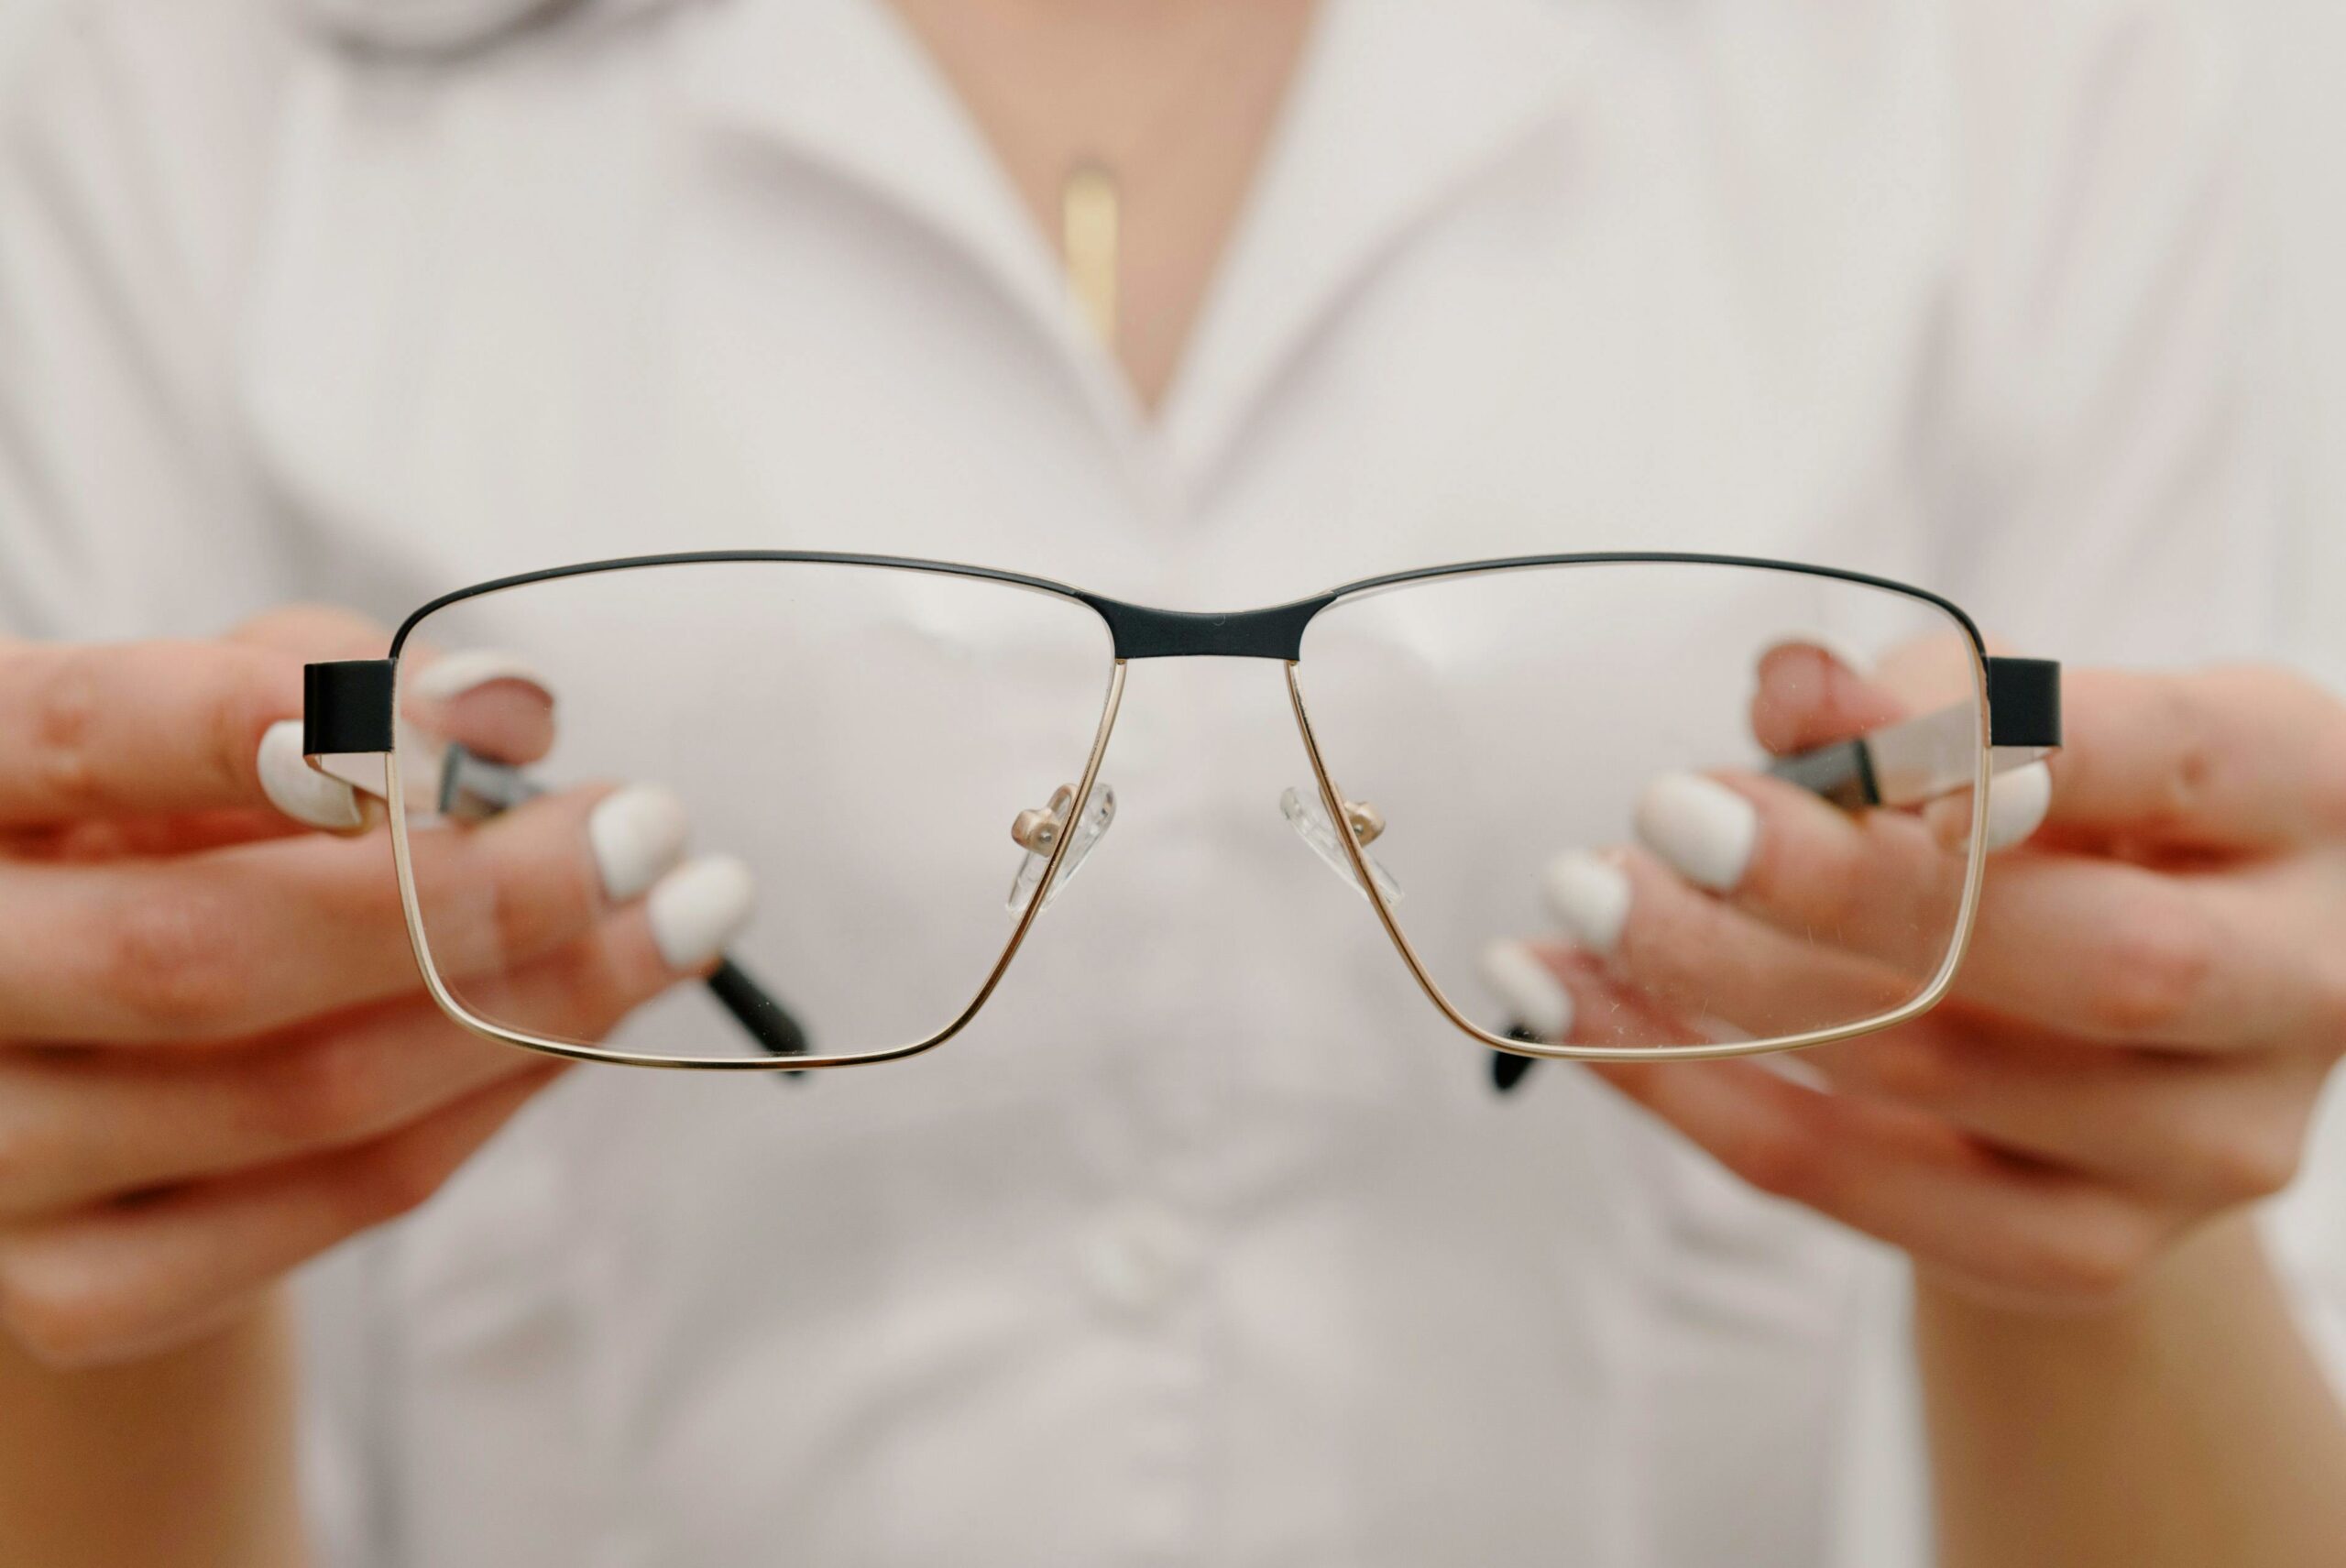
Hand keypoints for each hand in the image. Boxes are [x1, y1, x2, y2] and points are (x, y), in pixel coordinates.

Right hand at [0, 609, 741, 1366]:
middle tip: (650, 829)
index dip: (250, 724)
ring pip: (304, 1095)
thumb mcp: (208, 718)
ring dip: (534, 1004)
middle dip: (472, 893)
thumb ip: (330, 676)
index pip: (77, 740)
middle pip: (205, 953)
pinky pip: (340, 1201)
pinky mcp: (81, 1293)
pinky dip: (490, 1103)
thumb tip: (508, 711)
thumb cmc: (158, 827)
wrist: (73, 1047)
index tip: (460, 726)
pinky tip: (581, 1027)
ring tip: (676, 920)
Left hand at [1495, 656, 2345, 1312]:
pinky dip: (1688, 1092)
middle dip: (1838, 885)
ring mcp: (2207, 1145)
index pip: (2160, 762)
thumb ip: (1913, 700)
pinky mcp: (2087, 1252)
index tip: (1798, 722)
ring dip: (1717, 986)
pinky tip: (1575, 1012)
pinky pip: (1850, 1185)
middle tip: (1661, 817)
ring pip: (1931, 1073)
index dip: (1983, 746)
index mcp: (2301, 794)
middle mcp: (2302, 982)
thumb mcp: (2024, 723)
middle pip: (2077, 958)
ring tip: (1576, 905)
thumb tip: (1791, 688)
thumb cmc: (2069, 824)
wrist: (2126, 1028)